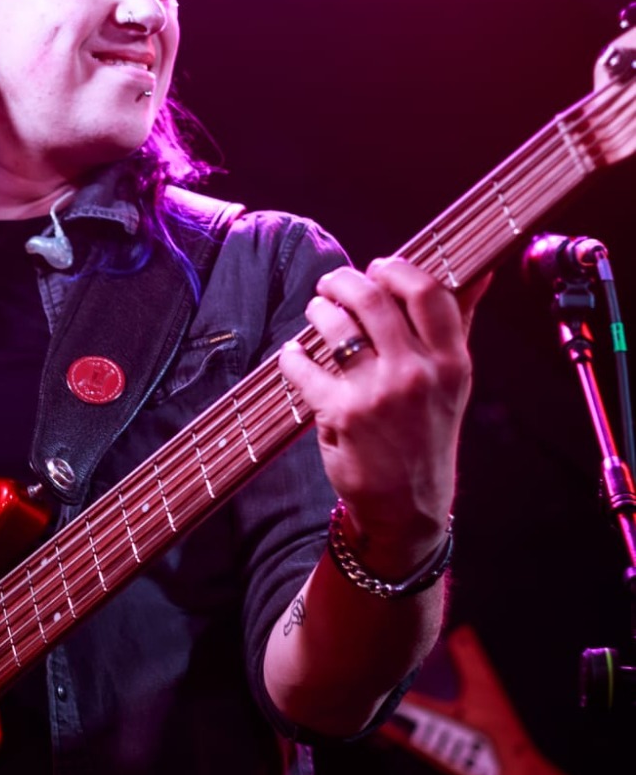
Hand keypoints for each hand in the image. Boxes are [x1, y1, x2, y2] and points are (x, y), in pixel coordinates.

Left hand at [278, 258, 489, 575]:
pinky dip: (293, 356)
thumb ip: (460, 326)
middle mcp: (418, 374)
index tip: (378, 267)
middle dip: (344, 282)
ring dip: (319, 311)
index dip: (397, 269)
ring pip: (337, 326)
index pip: (428, 292)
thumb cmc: (427, 436)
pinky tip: (294, 355)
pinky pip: (306, 367)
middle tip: (331, 284)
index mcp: (452, 363)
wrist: (407, 507)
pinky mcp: (342, 414)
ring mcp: (379, 394)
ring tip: (316, 312)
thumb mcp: (453, 383)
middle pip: (374, 300)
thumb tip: (482, 271)